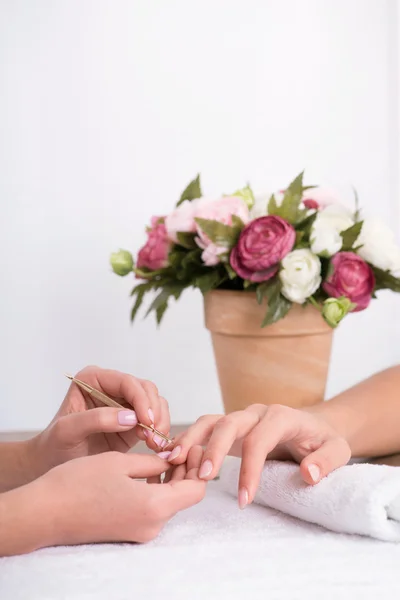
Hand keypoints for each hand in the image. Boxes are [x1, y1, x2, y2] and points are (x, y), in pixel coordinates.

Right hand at [0, 452, 205, 555]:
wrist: (44, 513)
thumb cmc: (78, 483)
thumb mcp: (121, 462)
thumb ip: (154, 461)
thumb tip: (174, 457)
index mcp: (154, 507)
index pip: (197, 489)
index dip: (197, 465)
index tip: (190, 445)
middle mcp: (152, 526)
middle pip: (185, 497)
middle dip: (185, 470)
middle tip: (178, 445)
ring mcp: (140, 533)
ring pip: (169, 502)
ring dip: (171, 479)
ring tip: (162, 454)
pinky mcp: (128, 533)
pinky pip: (153, 510)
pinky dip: (156, 490)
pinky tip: (146, 470)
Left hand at [31, 366, 170, 476]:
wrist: (53, 465)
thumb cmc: (54, 446)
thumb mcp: (67, 431)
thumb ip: (96, 419)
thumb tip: (130, 417)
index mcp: (93, 379)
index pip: (126, 381)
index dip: (141, 399)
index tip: (147, 421)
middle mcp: (111, 387)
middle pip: (146, 389)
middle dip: (154, 411)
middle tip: (154, 436)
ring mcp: (124, 404)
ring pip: (155, 402)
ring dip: (160, 421)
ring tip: (155, 444)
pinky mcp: (133, 421)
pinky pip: (155, 419)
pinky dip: (159, 430)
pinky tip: (155, 445)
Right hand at [167, 404, 350, 506]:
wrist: (314, 427)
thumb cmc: (323, 440)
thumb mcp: (338, 450)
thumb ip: (327, 461)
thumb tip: (308, 475)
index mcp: (282, 417)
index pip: (260, 439)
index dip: (251, 469)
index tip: (246, 500)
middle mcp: (257, 413)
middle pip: (229, 423)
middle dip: (214, 449)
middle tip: (203, 477)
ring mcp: (241, 418)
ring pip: (211, 421)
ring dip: (192, 439)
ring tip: (174, 461)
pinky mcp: (231, 428)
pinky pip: (205, 429)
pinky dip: (188, 440)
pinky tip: (173, 457)